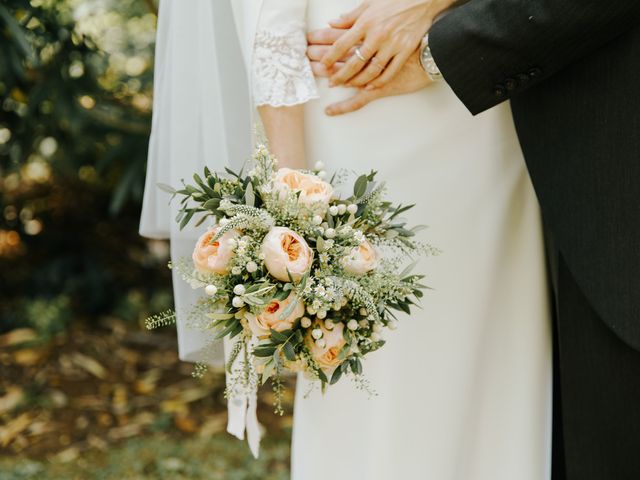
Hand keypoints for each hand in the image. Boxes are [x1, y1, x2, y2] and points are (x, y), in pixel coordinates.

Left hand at [320, 0, 452, 88]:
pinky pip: (390, 72)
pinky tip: (370, 86)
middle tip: (331, 82)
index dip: (330, 57)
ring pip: (371, 70)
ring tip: (348, 85)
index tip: (322, 65)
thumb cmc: (396, 0)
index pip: (342, 43)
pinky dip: (379, 81)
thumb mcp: (370, 3)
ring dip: (358, 81)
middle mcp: (378, 35)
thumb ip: (351, 17)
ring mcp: (392, 44)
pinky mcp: (405, 51)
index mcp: (366, 22)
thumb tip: (332, 23)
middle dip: (340, 75)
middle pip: (354, 61)